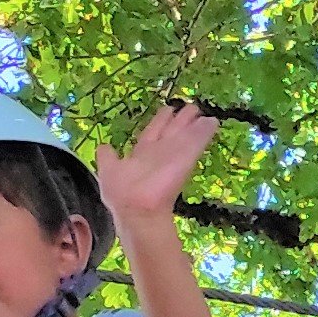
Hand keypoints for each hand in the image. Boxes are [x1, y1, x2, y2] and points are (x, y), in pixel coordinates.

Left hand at [94, 101, 221, 234]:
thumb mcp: (109, 171)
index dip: (161, 121)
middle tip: (192, 107)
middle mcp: (158, 154)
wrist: (137, 209)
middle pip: (172, 132)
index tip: (168, 110)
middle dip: (180, 120)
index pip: (153, 133)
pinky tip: (213, 120)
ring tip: (203, 112)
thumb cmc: (122, 193)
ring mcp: (173, 156)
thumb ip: (108, 158)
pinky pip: (196, 142)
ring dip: (194, 124)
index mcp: (141, 155)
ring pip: (185, 136)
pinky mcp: (186, 160)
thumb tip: (104, 147)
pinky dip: (204, 132)